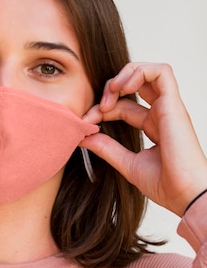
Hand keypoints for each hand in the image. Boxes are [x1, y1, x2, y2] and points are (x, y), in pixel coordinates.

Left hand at [81, 62, 206, 215]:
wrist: (184, 195)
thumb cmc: (165, 185)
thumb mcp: (127, 163)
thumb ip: (106, 148)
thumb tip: (83, 136)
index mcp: (153, 127)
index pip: (122, 106)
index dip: (101, 110)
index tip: (86, 124)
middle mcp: (161, 114)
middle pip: (133, 85)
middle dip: (109, 90)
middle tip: (98, 109)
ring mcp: (168, 108)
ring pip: (148, 72)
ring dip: (124, 75)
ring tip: (111, 92)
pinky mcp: (174, 105)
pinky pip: (161, 72)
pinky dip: (139, 72)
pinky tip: (122, 87)